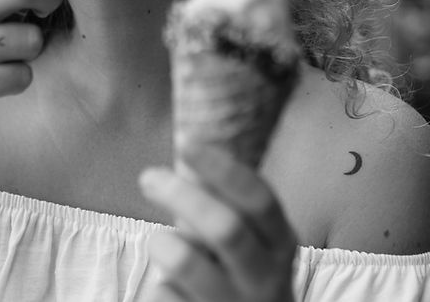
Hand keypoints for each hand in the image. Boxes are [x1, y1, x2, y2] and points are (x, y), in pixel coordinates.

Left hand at [139, 144, 296, 301]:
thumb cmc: (243, 277)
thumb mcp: (251, 241)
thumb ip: (224, 202)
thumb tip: (188, 151)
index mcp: (281, 245)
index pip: (259, 200)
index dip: (222, 168)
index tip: (186, 142)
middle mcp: (266, 279)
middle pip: (225, 228)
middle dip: (182, 195)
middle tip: (149, 176)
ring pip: (184, 261)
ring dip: (162, 242)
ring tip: (161, 244)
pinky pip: (164, 294)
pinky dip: (160, 284)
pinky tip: (174, 289)